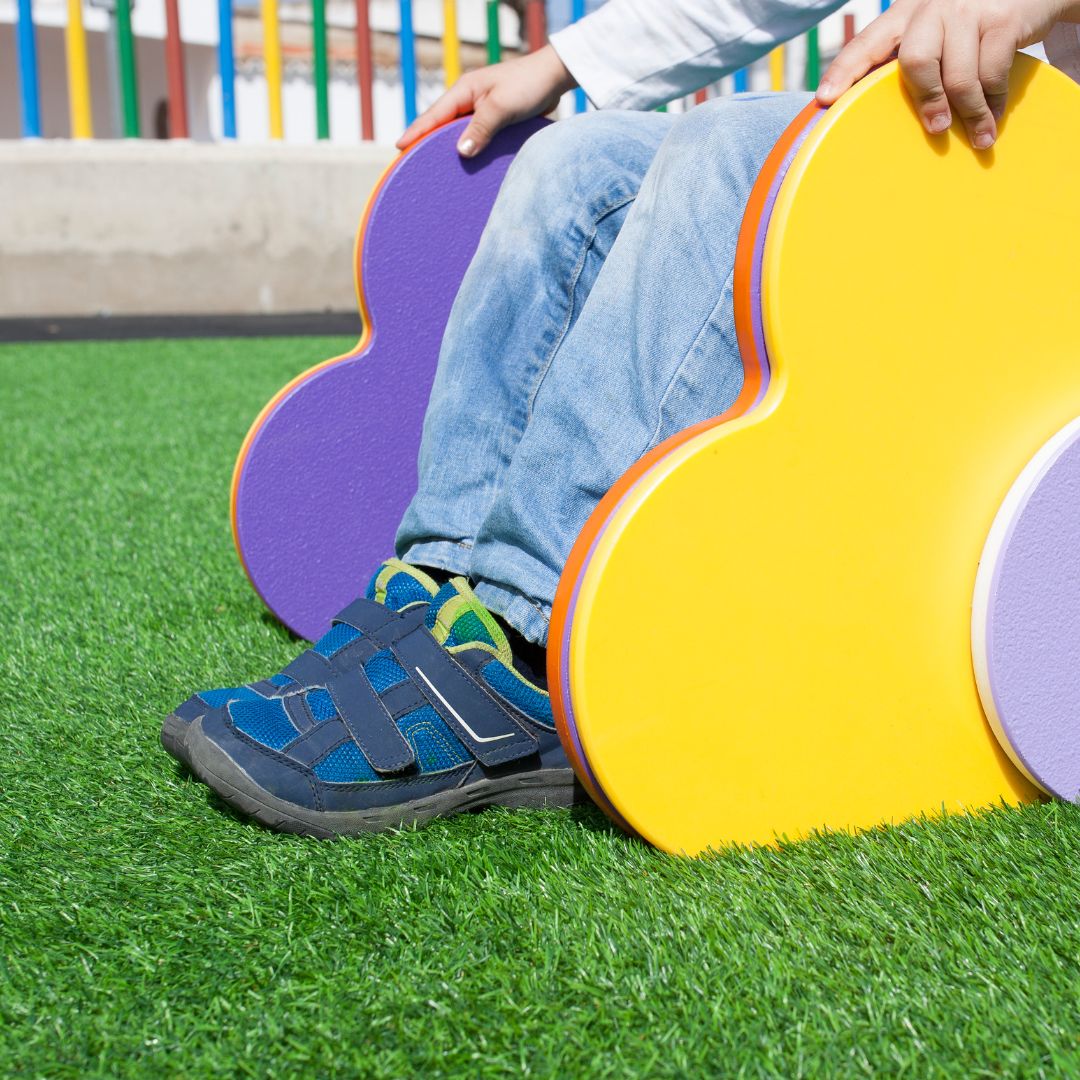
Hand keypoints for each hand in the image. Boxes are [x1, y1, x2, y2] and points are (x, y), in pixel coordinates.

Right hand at [396, 44, 576, 156]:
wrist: (554, 78)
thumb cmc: (528, 86)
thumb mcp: (502, 107)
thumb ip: (482, 128)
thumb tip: (461, 152)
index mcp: (464, 91)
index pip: (433, 115)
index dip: (416, 132)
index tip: (399, 147)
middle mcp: (469, 101)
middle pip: (441, 126)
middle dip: (426, 142)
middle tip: (409, 164)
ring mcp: (481, 111)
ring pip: (458, 133)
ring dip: (448, 149)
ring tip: (434, 170)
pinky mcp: (494, 120)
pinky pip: (476, 137)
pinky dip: (468, 150)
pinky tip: (465, 166)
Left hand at [816, 0, 1079, 148]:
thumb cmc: (967, 21)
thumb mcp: (933, 29)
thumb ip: (907, 57)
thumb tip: (873, 113)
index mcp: (904, 14)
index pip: (866, 43)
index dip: (844, 71)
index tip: (825, 99)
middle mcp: (932, 7)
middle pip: (916, 61)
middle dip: (927, 100)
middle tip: (936, 129)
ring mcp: (969, 11)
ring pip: (959, 75)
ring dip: (971, 114)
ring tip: (980, 138)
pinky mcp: (1004, 20)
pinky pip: (993, 71)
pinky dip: (994, 101)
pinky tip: (995, 117)